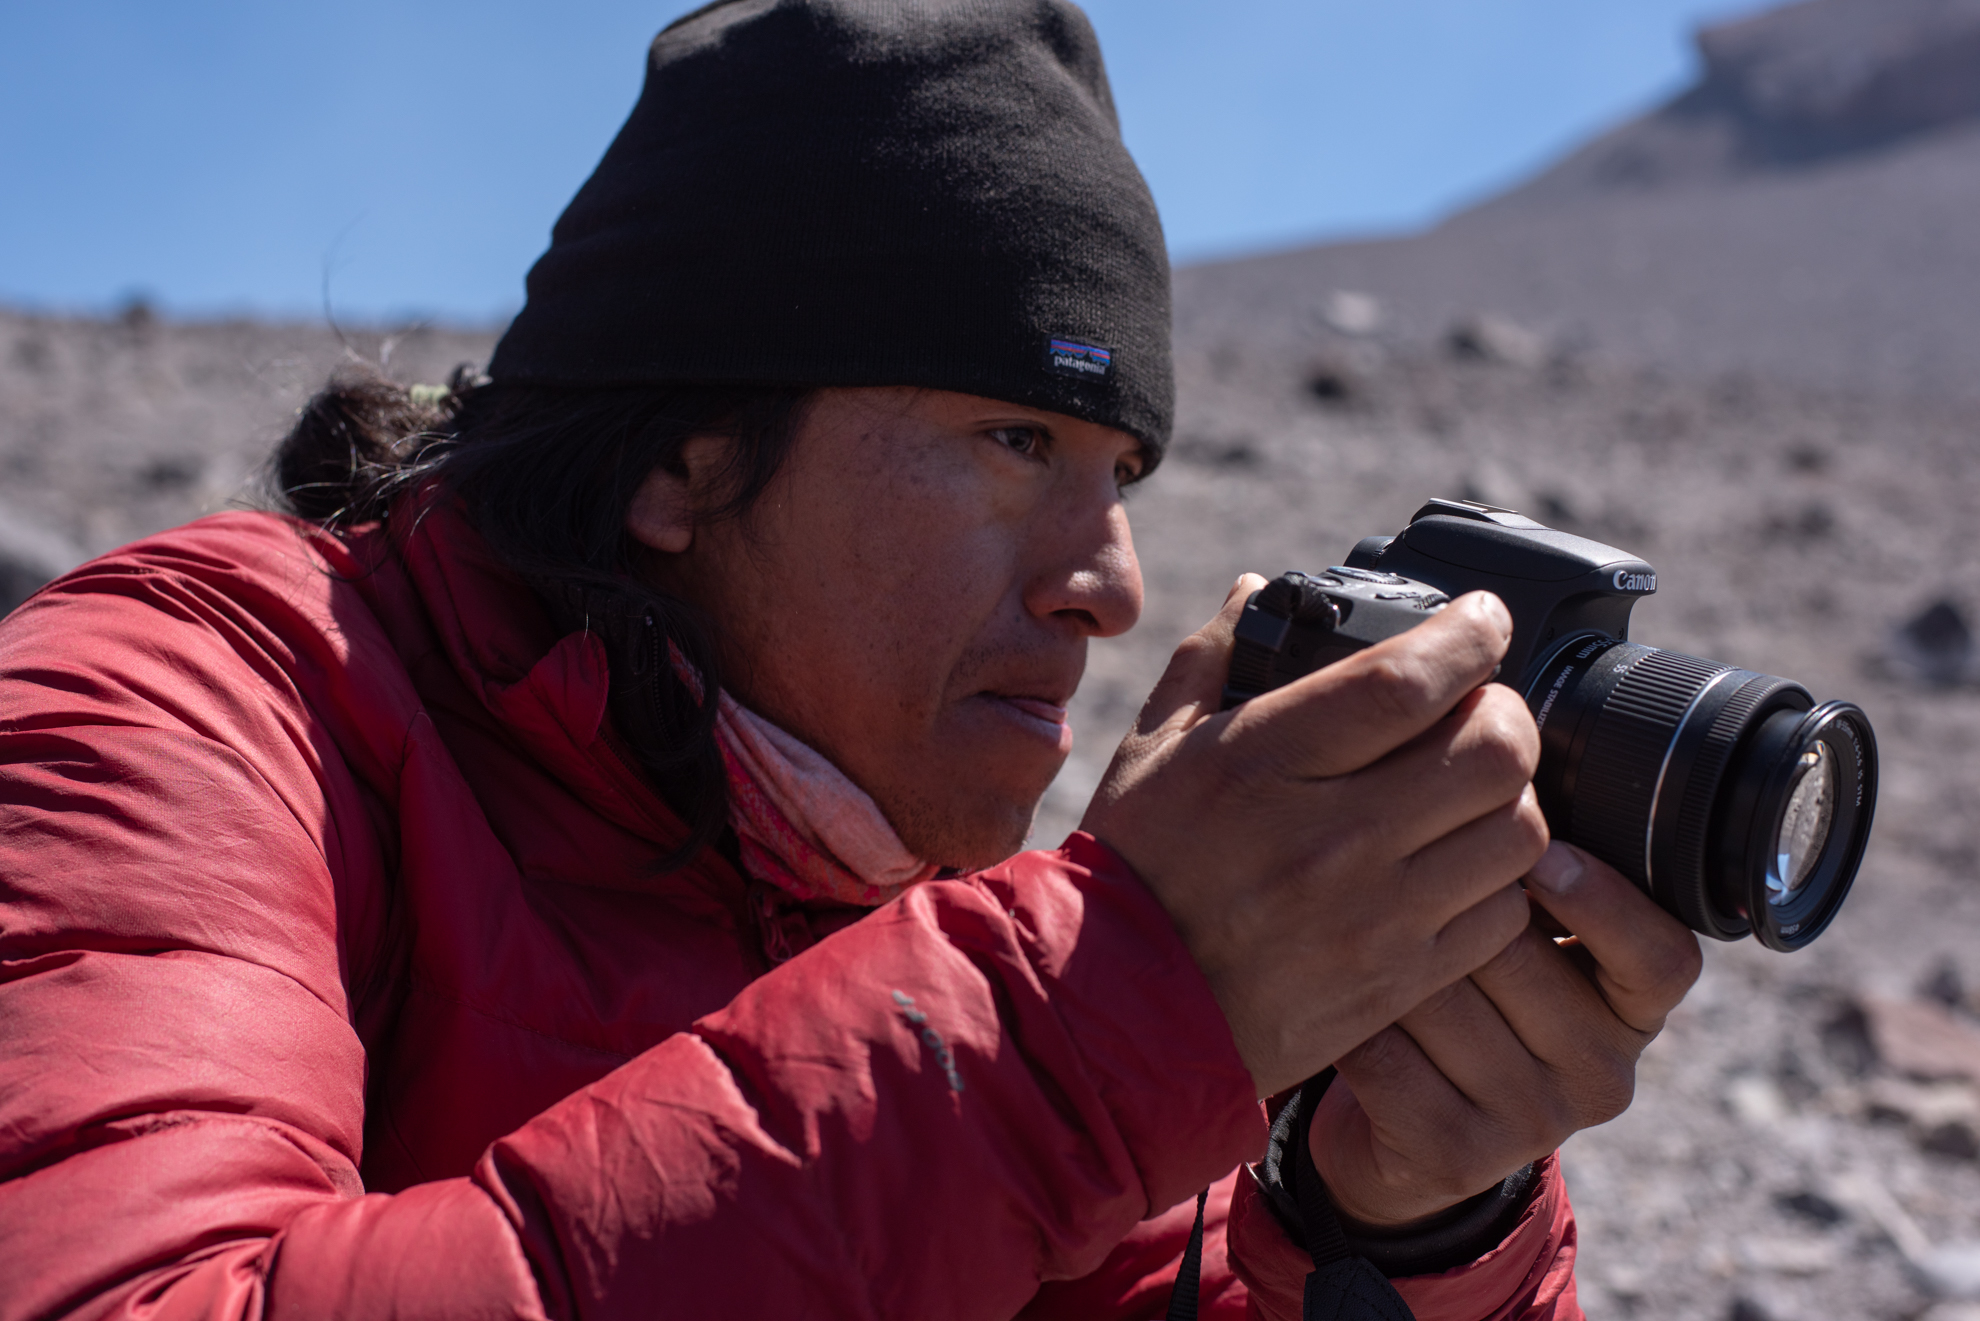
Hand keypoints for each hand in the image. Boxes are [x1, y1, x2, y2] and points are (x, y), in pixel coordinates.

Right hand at [1082, 576, 1547, 1098]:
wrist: (1122, 1013)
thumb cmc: (1135, 869)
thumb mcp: (1149, 749)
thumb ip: (1209, 660)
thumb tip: (1256, 591)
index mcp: (1266, 761)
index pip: (1408, 679)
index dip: (1470, 634)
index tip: (1481, 618)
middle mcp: (1333, 835)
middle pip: (1495, 748)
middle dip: (1504, 712)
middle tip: (1480, 709)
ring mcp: (1376, 914)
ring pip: (1519, 831)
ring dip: (1510, 798)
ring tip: (1471, 792)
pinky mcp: (1400, 977)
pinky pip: (1504, 914)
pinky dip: (1498, 881)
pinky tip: (1456, 866)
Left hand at [1308, 840, 1703, 1228]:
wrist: (1401, 1129)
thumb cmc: (1464, 992)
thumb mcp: (1521, 937)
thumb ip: (1536, 873)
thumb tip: (1507, 770)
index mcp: (1635, 1009)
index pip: (1662, 957)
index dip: (1604, 901)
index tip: (1543, 851)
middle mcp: (1604, 1073)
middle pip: (1525, 959)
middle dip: (1446, 903)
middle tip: (1391, 869)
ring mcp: (1537, 1122)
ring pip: (1446, 1000)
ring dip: (1382, 955)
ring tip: (1346, 923)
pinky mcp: (1463, 1155)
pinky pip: (1389, 1058)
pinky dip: (1349, 1016)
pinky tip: (1328, 992)